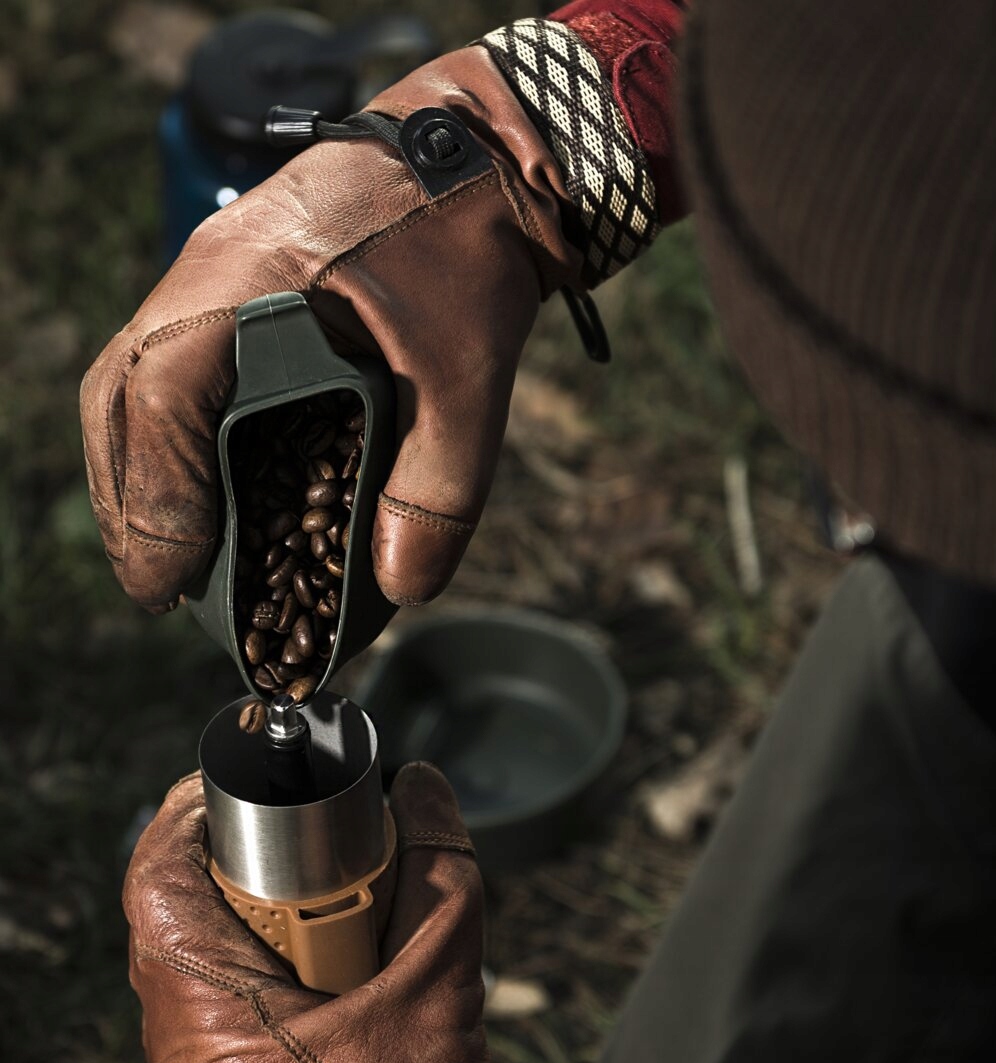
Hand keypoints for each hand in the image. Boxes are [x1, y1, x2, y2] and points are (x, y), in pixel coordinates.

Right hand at [80, 48, 581, 611]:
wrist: (484, 150)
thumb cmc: (473, 245)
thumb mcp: (471, 378)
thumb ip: (440, 489)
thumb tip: (402, 588)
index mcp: (248, 284)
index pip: (161, 403)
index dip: (157, 503)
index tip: (172, 584)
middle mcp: (207, 275)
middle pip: (120, 397)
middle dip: (129, 502)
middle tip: (157, 588)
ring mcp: (211, 273)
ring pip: (130, 379)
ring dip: (134, 470)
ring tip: (164, 554)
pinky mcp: (232, 284)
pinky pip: (166, 364)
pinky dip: (162, 434)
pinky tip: (192, 488)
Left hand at [124, 762, 529, 1062]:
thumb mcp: (442, 989)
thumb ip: (437, 875)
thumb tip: (426, 786)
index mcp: (212, 1024)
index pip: (154, 892)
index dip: (180, 828)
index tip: (223, 802)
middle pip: (168, 942)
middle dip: (224, 891)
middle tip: (290, 867)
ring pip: (187, 1002)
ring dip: (236, 958)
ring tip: (312, 943)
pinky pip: (206, 1057)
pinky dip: (245, 1019)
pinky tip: (311, 1018)